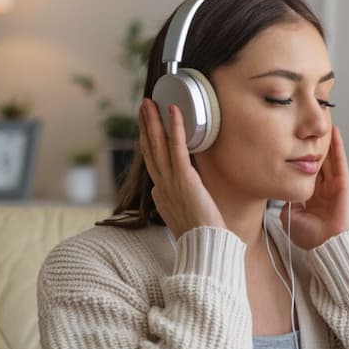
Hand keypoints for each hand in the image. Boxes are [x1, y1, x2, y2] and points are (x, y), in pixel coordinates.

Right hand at [138, 98, 226, 239]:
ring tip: (150, 102)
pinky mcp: (184, 178)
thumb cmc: (200, 236)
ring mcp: (170, 181)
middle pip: (149, 149)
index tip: (145, 128)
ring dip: (153, 121)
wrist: (204, 246)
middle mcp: (161, 186)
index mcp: (161, 195)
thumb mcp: (181, 218)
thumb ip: (173, 203)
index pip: (151, 163)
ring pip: (158, 145)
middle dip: (145, 126)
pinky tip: (173, 111)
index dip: (147, 143)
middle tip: (143, 106)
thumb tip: (166, 194)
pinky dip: (175, 127)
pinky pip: (177, 147)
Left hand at [280, 125, 348, 249]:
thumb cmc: (310, 238)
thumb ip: (286, 201)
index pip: (304, 172)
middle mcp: (323, 189)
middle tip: (305, 127)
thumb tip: (281, 190)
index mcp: (311, 197)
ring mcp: (334, 185)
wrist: (327, 246)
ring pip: (328, 158)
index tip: (288, 144)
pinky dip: (337, 146)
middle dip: (311, 145)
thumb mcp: (290, 217)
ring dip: (324, 141)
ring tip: (321, 122)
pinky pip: (340, 161)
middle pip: (316, 161)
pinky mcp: (344, 184)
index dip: (298, 158)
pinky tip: (334, 131)